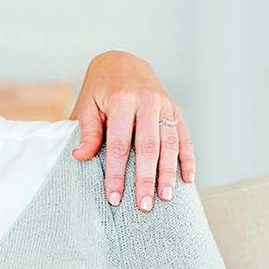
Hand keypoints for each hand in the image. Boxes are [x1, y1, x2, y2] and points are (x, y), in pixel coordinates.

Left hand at [70, 50, 195, 211]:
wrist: (123, 63)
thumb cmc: (100, 89)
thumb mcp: (88, 105)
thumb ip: (88, 131)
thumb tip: (80, 157)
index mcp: (122, 100)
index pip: (119, 144)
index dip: (116, 173)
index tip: (113, 197)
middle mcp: (148, 101)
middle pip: (148, 147)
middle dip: (146, 179)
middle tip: (144, 205)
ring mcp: (165, 105)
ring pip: (169, 144)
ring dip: (168, 173)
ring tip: (166, 197)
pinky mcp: (175, 110)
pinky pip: (184, 136)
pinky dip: (187, 158)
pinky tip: (188, 178)